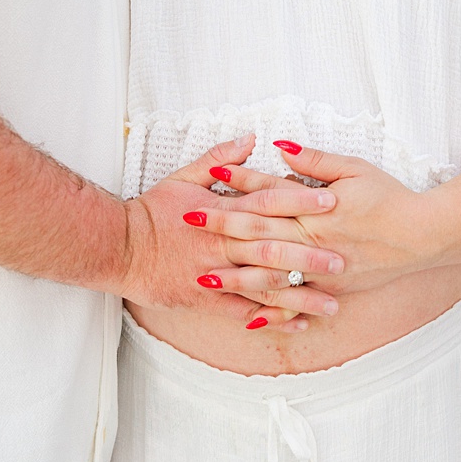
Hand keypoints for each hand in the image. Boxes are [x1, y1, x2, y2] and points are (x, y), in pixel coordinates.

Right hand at [119, 135, 344, 328]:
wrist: (118, 248)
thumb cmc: (152, 211)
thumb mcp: (183, 177)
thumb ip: (220, 160)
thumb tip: (251, 139)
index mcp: (221, 211)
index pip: (267, 202)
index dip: (300, 200)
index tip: (331, 199)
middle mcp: (222, 244)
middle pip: (271, 248)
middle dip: (308, 254)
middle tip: (342, 258)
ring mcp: (216, 275)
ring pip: (263, 286)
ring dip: (299, 294)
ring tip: (333, 301)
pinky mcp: (207, 300)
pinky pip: (245, 311)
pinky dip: (272, 318)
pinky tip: (300, 322)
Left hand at [195, 141, 439, 296]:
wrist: (423, 236)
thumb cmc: (390, 197)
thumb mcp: (355, 168)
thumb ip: (315, 161)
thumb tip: (280, 146)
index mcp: (318, 207)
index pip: (271, 191)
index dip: (241, 181)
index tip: (211, 174)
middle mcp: (315, 239)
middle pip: (261, 231)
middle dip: (222, 225)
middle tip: (188, 219)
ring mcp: (322, 268)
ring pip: (272, 274)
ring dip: (236, 275)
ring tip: (204, 276)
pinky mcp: (332, 289)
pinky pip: (298, 303)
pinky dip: (274, 312)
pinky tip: (249, 318)